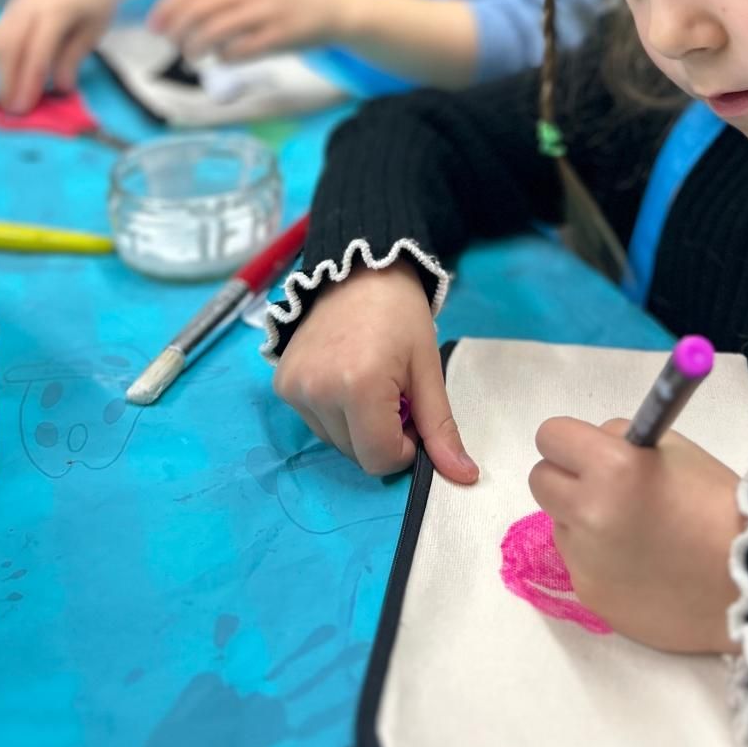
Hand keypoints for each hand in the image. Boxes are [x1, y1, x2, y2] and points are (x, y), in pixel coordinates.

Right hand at [0, 0, 115, 112]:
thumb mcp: (95, 29)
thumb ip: (74, 57)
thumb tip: (61, 88)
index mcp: (57, 9)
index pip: (37, 49)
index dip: (29, 80)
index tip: (25, 109)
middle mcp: (29, 6)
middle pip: (6, 47)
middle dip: (6, 81)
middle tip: (15, 111)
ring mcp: (16, 5)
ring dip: (0, 74)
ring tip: (13, 98)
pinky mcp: (9, 10)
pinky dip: (0, 63)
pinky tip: (11, 79)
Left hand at [149, 0, 353, 60]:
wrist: (335, 6)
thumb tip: (176, 11)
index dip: (168, 9)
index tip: (154, 26)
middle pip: (198, 12)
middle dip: (177, 31)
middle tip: (171, 44)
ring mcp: (266, 13)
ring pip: (214, 33)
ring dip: (196, 48)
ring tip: (192, 56)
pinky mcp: (279, 37)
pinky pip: (239, 51)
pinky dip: (223, 57)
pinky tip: (222, 57)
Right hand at [273, 261, 478, 485]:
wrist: (359, 269)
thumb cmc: (400, 314)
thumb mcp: (427, 368)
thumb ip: (440, 427)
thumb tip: (465, 477)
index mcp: (359, 386)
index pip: (380, 459)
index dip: (405, 446)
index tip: (412, 412)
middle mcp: (318, 391)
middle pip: (356, 454)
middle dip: (382, 435)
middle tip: (394, 392)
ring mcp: (294, 388)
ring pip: (335, 442)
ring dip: (358, 426)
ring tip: (369, 381)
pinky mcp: (281, 384)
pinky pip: (315, 422)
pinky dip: (335, 412)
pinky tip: (345, 376)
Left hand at [529, 418, 742, 652]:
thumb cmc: (718, 506)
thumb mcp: (674, 450)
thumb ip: (623, 441)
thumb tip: (592, 445)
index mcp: (610, 467)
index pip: (550, 436)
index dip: (570, 441)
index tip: (588, 452)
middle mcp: (587, 512)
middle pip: (540, 480)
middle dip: (567, 478)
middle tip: (602, 488)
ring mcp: (584, 559)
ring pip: (558, 523)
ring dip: (581, 520)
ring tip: (632, 533)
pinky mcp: (589, 595)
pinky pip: (578, 562)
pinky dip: (598, 558)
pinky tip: (638, 565)